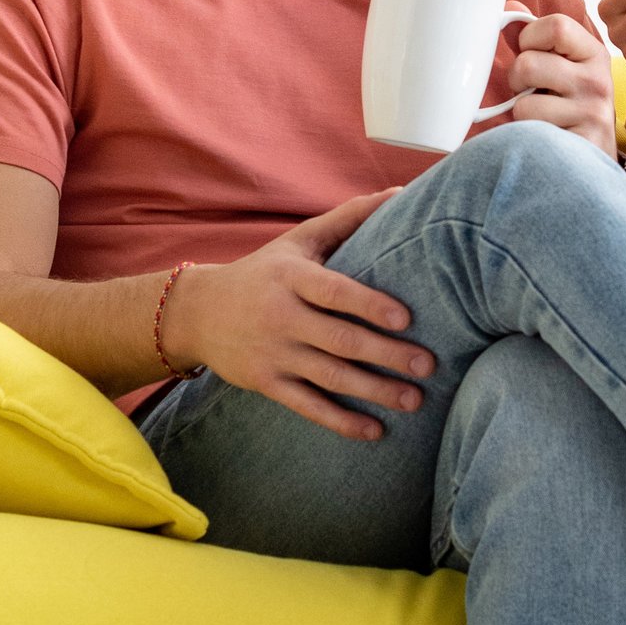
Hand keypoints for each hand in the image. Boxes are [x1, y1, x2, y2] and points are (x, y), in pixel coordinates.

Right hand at [163, 192, 435, 444]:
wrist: (198, 312)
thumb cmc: (265, 271)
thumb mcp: (299, 240)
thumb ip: (349, 218)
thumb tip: (403, 193)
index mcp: (291, 277)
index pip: (334, 292)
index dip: (370, 305)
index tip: (407, 319)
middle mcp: (280, 316)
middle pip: (339, 340)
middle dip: (386, 355)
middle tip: (428, 365)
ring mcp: (272, 353)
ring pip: (329, 376)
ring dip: (373, 391)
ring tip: (414, 400)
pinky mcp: (266, 383)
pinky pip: (307, 406)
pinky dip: (340, 421)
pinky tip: (374, 431)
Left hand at [500, 8, 618, 152]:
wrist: (593, 159)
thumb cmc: (569, 105)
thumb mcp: (562, 67)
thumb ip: (534, 37)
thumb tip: (507, 7)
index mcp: (594, 54)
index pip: (556, 26)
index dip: (529, 37)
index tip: (529, 51)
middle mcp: (599, 82)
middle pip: (529, 64)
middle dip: (516, 79)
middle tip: (528, 91)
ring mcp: (592, 116)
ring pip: (523, 105)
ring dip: (520, 115)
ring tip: (539, 119)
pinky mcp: (580, 146)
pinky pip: (530, 136)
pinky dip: (526, 139)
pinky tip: (545, 139)